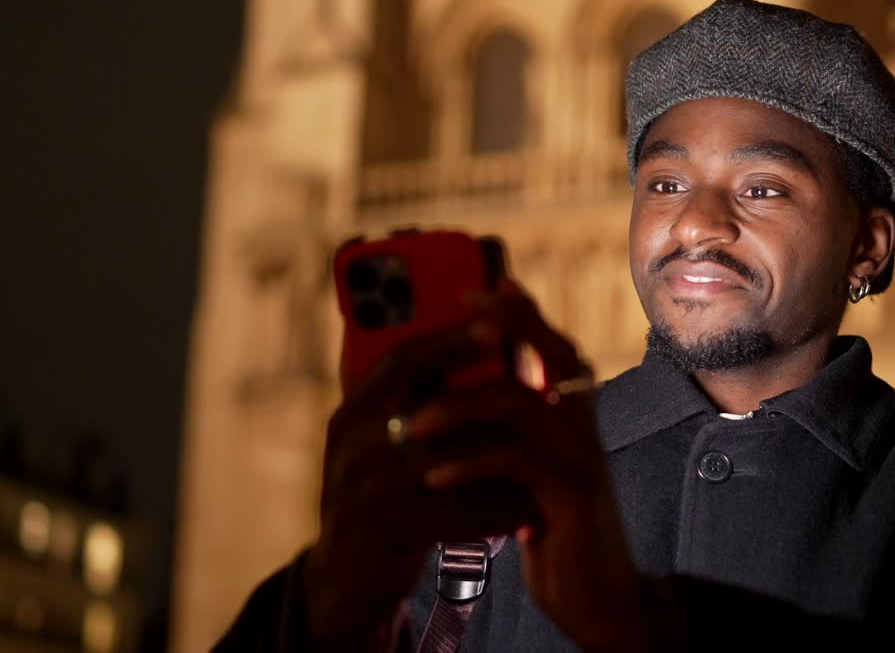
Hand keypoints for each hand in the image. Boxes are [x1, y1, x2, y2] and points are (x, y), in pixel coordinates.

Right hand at [303, 329, 536, 648]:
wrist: (344, 576)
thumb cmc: (382, 493)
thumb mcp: (385, 441)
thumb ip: (420, 398)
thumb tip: (485, 340)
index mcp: (353, 411)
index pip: (398, 361)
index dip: (448, 340)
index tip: (496, 323)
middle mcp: (349, 446)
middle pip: (422, 408)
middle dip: (481, 397)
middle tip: (530, 386)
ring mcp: (361, 492)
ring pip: (446, 465)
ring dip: (500, 460)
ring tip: (544, 451)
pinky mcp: (383, 535)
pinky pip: (453, 517)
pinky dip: (494, 512)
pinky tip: (529, 509)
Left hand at [415, 279, 677, 652]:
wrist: (598, 594)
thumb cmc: (552, 524)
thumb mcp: (530, 467)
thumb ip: (510, 428)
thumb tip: (457, 389)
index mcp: (576, 412)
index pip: (554, 343)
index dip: (522, 310)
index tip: (483, 281)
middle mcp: (587, 424)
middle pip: (554, 352)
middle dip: (505, 322)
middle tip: (457, 307)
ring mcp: (582, 458)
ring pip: (520, 405)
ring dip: (457, 407)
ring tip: (408, 426)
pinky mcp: (571, 497)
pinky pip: (516, 463)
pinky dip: (468, 465)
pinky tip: (433, 478)